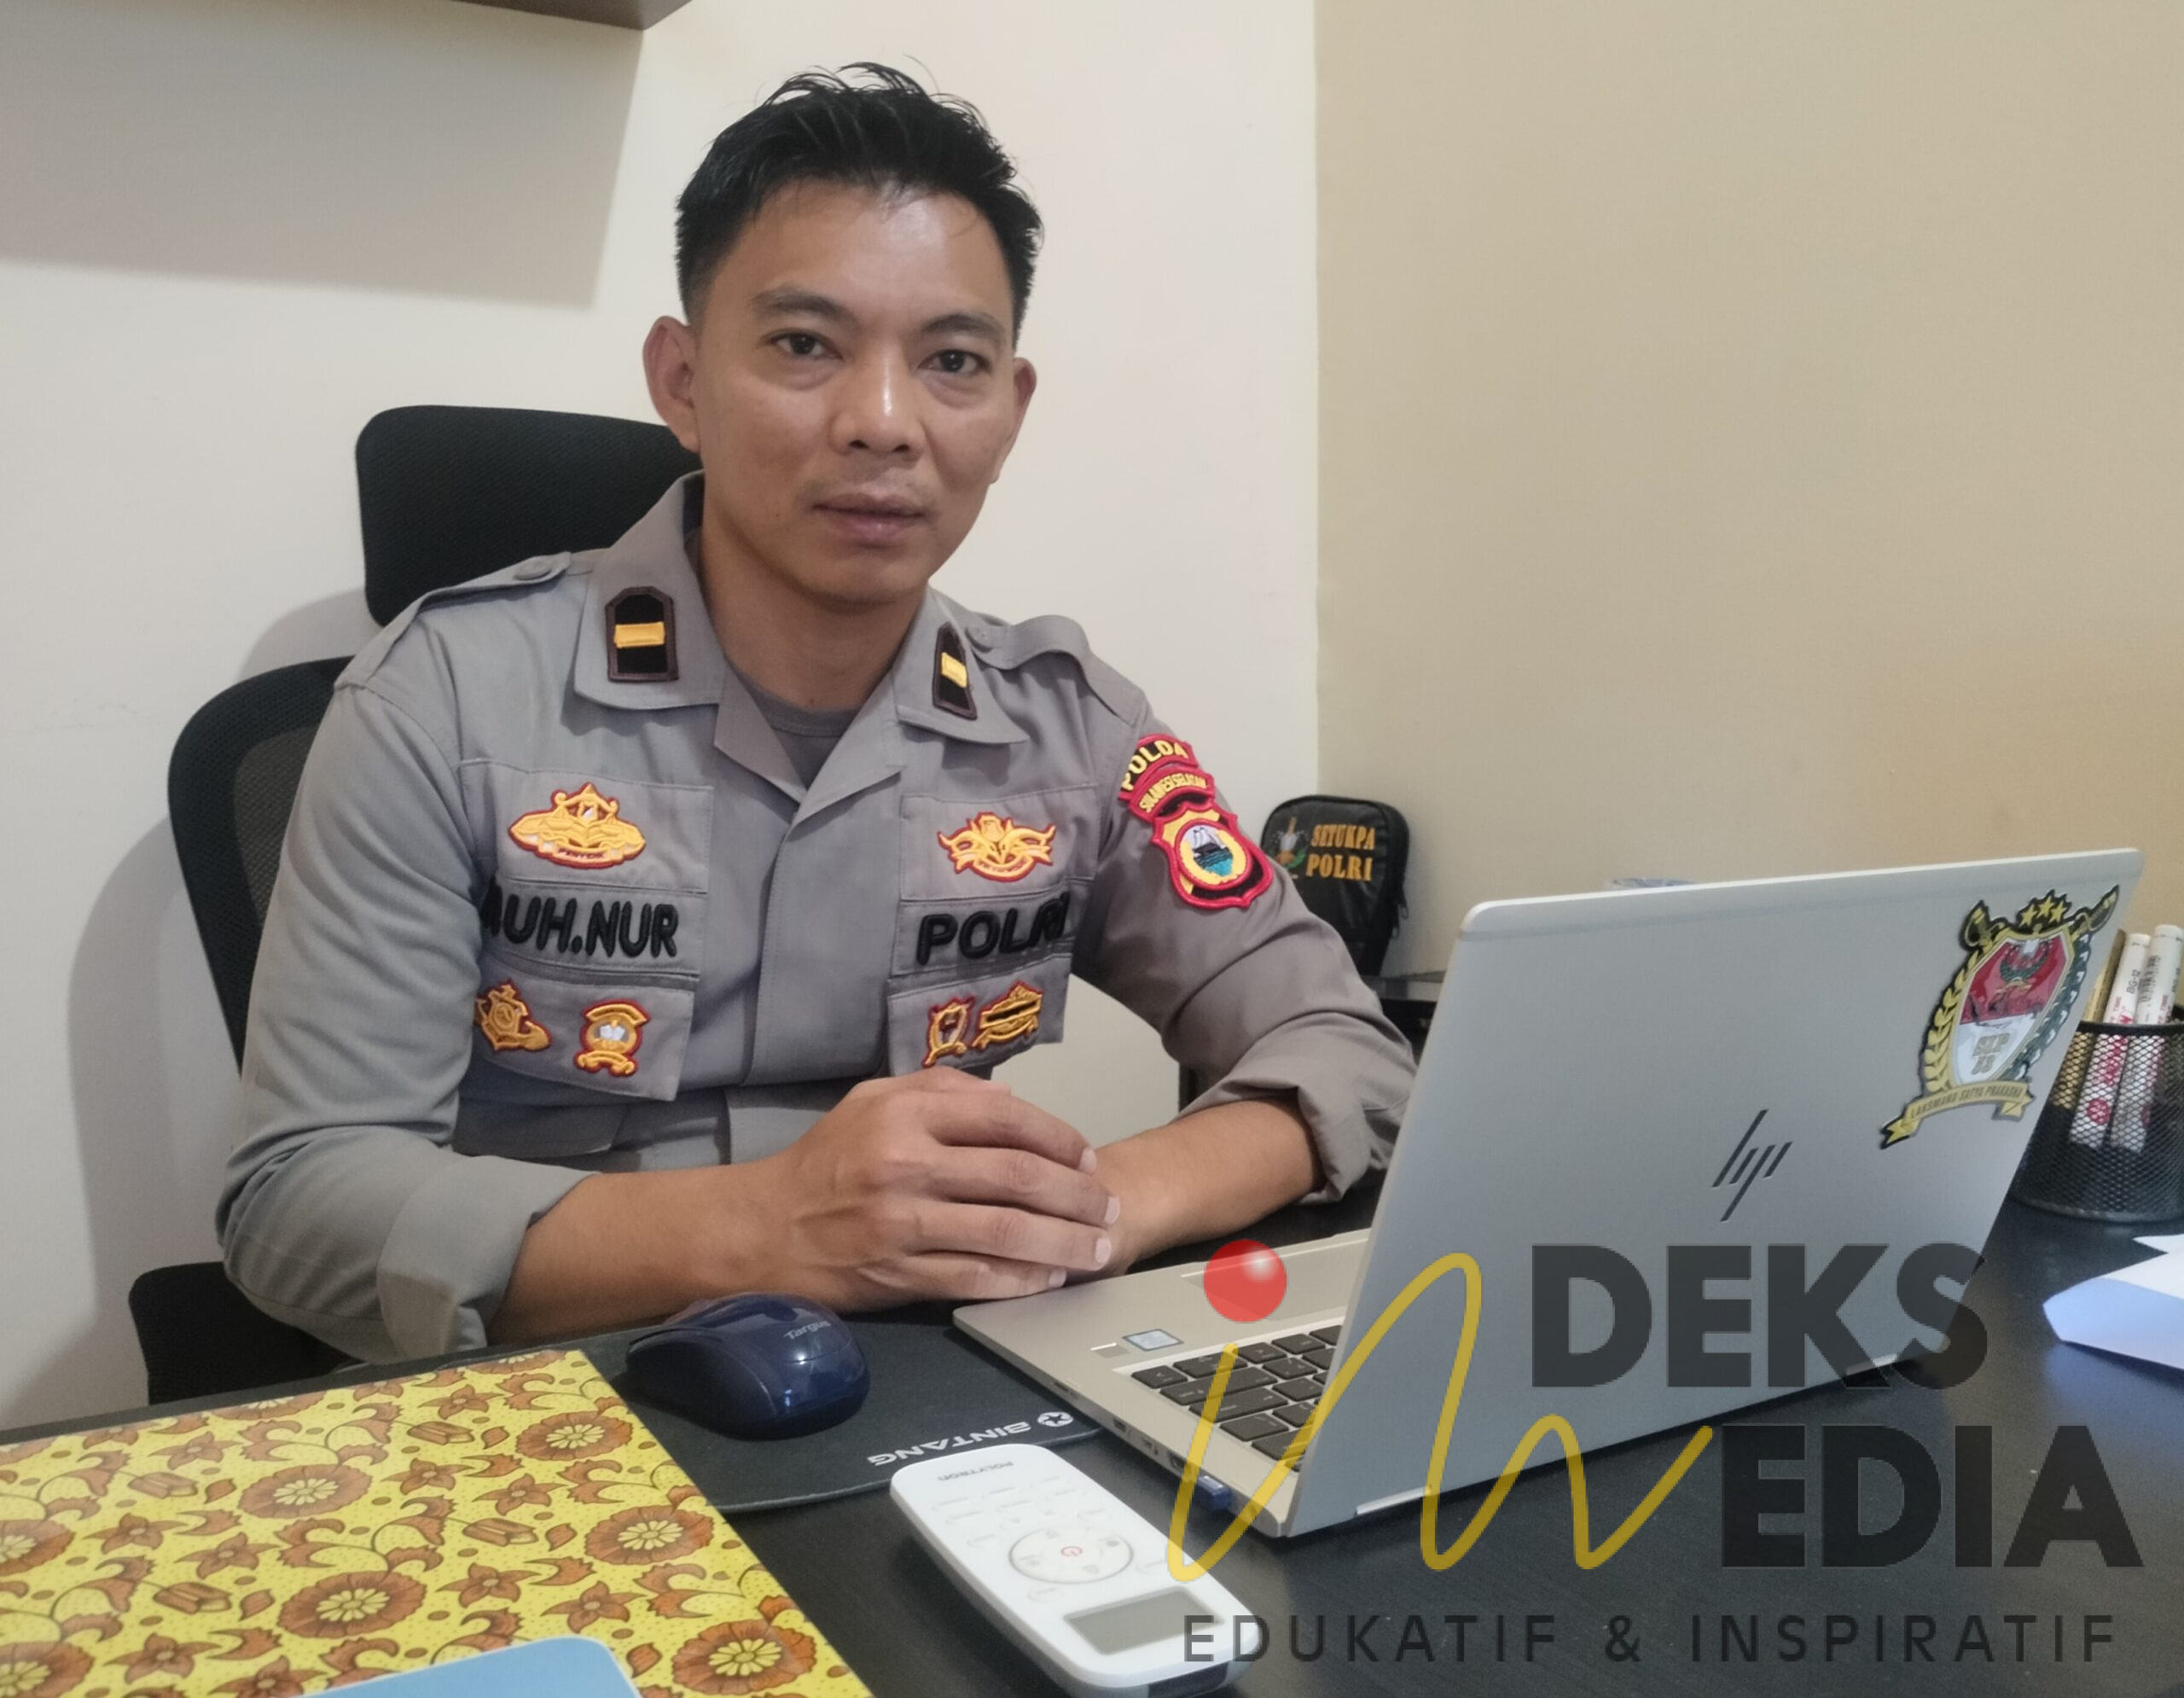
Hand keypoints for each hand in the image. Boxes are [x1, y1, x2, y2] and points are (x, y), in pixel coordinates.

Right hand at [737, 1070, 1119, 1308]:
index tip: (1088, 1157)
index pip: (1005, 1119)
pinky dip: (1020, 1282)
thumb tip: (1010, 1098)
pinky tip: (1049, 1280)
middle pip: (1018, 1178)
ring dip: (1064, 1243)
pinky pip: (975, 1279)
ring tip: (1098, 1248)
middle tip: (1110, 1207)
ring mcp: (903, 1224)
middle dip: (1077, 1195)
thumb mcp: (870, 1101)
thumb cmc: (823, 1162)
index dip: (1059, 1138)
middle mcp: (906, 1164)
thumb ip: (941, 1090)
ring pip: (1006, 1232)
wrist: (762, 1231)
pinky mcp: (898, 1275)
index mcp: (905, 1114)